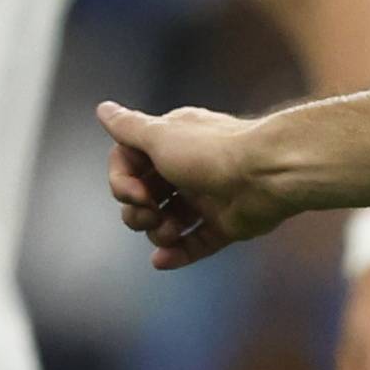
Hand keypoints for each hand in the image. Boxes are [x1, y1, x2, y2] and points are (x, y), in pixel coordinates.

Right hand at [101, 100, 284, 267]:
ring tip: (167, 231)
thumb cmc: (210, 151)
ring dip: (158, 232)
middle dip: (137, 210)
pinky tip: (161, 260)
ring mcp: (206, 198)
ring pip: (166, 223)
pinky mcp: (225, 224)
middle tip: (149, 212)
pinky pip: (195, 243)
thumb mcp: (160, 135)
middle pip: (144, 196)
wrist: (266, 174)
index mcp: (170, 142)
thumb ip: (129, 128)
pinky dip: (177, 253)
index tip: (132, 191)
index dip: (121, 181)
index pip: (128, 164)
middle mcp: (186, 168)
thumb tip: (103, 109)